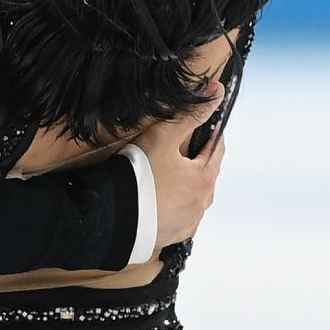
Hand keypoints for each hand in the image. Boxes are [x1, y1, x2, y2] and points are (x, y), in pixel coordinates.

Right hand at [135, 83, 227, 250]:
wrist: (113, 219)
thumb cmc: (139, 179)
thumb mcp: (164, 137)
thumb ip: (190, 115)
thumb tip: (216, 93)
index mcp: (204, 179)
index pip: (216, 150)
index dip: (212, 135)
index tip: (210, 127)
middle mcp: (200, 204)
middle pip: (205, 175)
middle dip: (197, 161)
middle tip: (183, 150)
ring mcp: (186, 223)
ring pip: (191, 197)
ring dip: (184, 186)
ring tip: (167, 176)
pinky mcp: (170, 235)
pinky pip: (177, 216)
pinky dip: (171, 206)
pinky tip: (158, 200)